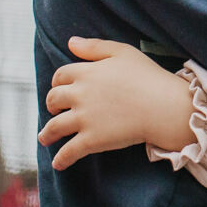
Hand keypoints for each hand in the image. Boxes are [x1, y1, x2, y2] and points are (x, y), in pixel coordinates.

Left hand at [39, 37, 199, 169]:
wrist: (163, 106)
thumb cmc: (148, 77)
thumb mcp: (123, 52)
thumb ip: (94, 47)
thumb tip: (71, 42)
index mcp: (86, 73)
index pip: (61, 76)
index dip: (58, 82)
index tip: (60, 88)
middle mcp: (80, 95)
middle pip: (54, 99)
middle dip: (51, 105)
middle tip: (54, 111)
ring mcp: (84, 118)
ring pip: (55, 127)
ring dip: (46, 134)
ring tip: (44, 139)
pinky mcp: (92, 140)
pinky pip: (69, 151)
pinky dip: (61, 159)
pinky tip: (57, 164)